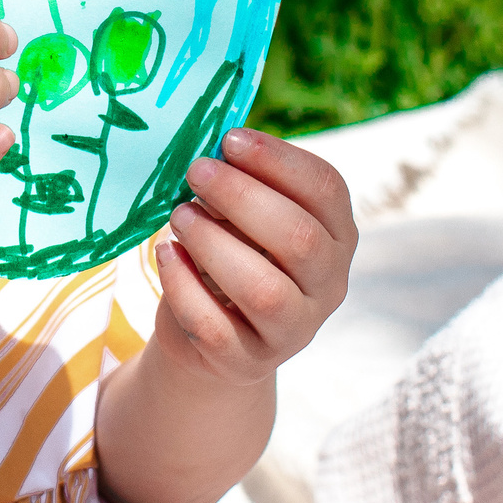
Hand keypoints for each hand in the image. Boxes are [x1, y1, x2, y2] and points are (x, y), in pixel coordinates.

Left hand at [154, 128, 355, 386]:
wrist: (213, 336)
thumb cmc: (233, 253)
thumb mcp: (247, 216)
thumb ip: (243, 185)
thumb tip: (212, 151)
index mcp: (337, 235)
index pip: (327, 190)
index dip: (278, 160)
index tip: (229, 139)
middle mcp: (328, 285)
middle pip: (299, 239)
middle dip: (242, 197)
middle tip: (196, 171)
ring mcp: (293, 330)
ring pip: (263, 289)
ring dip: (213, 243)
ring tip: (179, 215)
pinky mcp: (248, 362)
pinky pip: (216, 327)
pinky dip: (183, 286)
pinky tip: (166, 254)